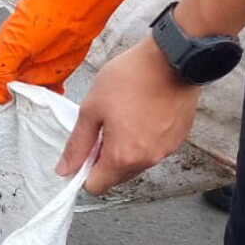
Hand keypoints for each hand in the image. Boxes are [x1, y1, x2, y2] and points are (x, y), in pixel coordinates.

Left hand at [55, 38, 202, 195]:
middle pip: (117, 177)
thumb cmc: (131, 78)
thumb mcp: (91, 109)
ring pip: (136, 164)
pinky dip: (144, 140)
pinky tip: (141, 115)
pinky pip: (154, 149)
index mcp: (123, 157)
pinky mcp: (179, 138)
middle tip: (101, 129)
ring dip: (125, 150)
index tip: (82, 152)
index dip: (84, 172)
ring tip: (122, 118)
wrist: (173, 58)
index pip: (96, 186)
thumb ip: (77, 144)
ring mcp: (167, 150)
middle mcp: (148, 160)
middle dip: (104, 160)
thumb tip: (65, 169)